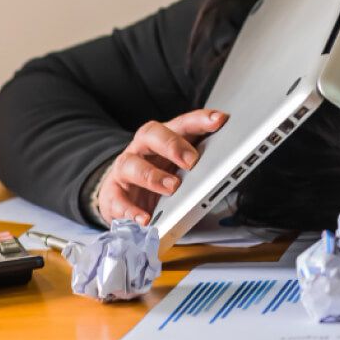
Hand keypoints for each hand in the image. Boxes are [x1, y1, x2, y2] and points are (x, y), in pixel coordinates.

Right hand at [96, 109, 228, 225]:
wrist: (122, 196)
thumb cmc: (157, 177)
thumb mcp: (179, 169)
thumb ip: (198, 167)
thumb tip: (227, 170)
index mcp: (163, 138)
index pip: (182, 123)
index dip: (200, 120)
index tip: (219, 120)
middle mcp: (142, 149)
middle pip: (151, 134)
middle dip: (172, 145)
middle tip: (192, 160)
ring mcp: (124, 169)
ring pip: (131, 164)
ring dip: (153, 176)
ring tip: (172, 188)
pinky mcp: (112, 193)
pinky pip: (117, 199)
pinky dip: (130, 210)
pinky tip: (144, 219)